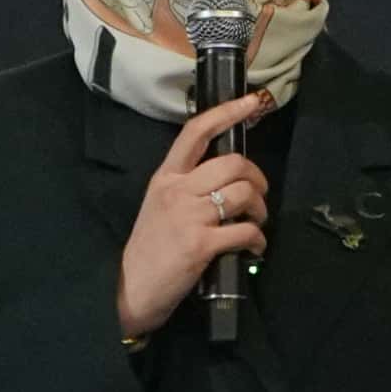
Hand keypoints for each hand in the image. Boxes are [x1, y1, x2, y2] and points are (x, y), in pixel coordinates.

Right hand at [114, 91, 278, 343]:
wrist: (130, 289)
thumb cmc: (149, 250)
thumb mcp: (160, 207)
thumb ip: (187, 188)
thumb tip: (228, 179)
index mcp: (165, 177)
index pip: (196, 132)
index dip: (227, 112)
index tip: (252, 102)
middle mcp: (176, 190)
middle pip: (233, 163)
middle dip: (258, 179)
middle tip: (258, 197)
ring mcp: (189, 216)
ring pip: (243, 194)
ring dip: (260, 210)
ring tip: (255, 224)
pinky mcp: (200, 244)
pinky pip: (245, 231)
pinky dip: (258, 240)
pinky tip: (254, 248)